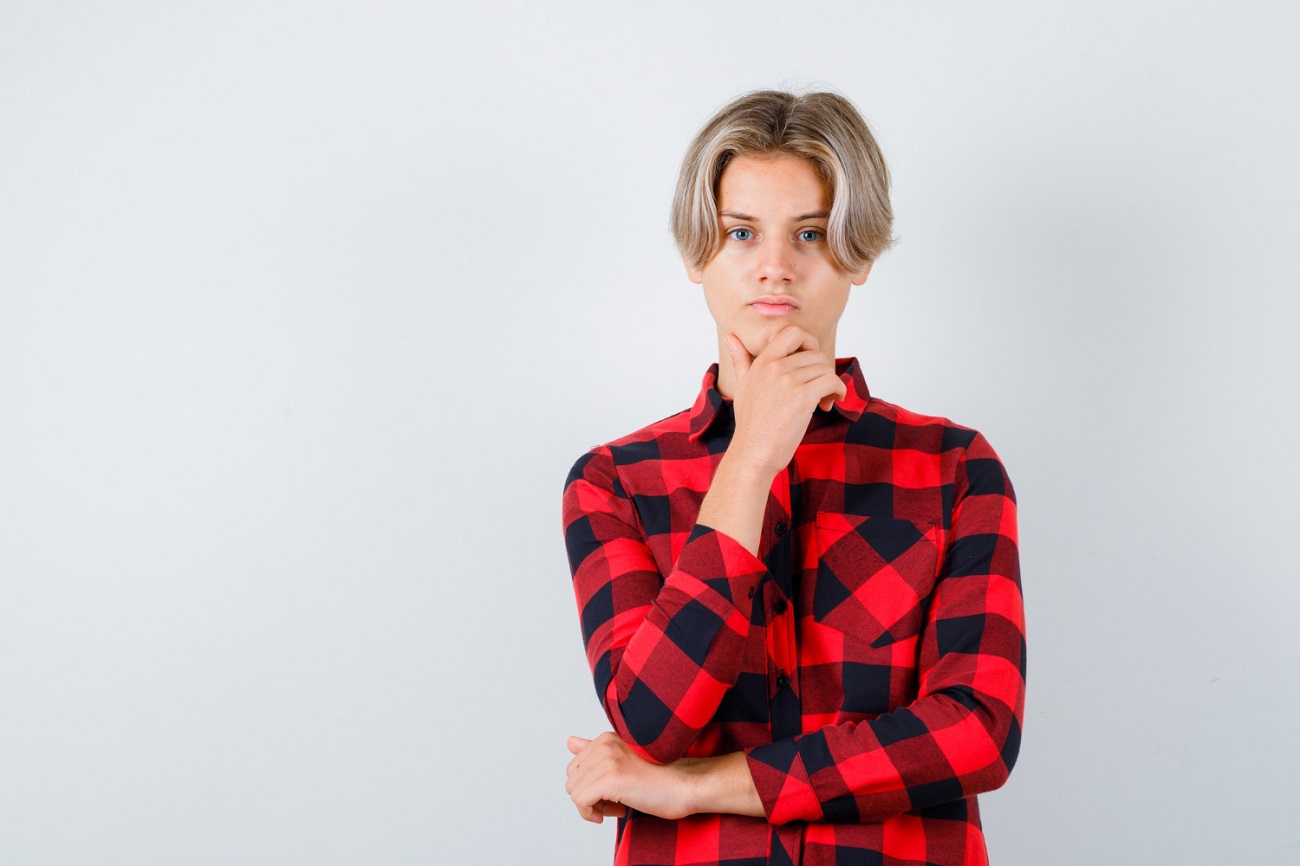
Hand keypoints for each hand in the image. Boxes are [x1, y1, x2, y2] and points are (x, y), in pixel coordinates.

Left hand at [565, 733, 693, 823]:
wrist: (688, 783)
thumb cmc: (663, 775)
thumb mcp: (624, 758)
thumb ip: (595, 749)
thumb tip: (570, 741)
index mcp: (607, 738)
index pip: (576, 768)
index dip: (591, 786)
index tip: (611, 794)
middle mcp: (605, 745)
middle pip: (573, 780)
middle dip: (590, 796)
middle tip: (614, 803)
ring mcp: (608, 760)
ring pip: (575, 792)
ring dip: (593, 806)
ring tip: (617, 806)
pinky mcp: (611, 779)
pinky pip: (581, 801)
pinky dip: (592, 813)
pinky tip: (616, 812)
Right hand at [725, 326, 845, 476]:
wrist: (753, 454)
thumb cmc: (750, 424)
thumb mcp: (743, 386)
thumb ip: (741, 360)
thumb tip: (730, 337)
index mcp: (762, 362)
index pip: (793, 332)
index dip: (809, 343)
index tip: (811, 362)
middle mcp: (774, 367)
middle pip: (815, 353)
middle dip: (823, 370)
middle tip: (819, 390)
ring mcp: (788, 381)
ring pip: (825, 368)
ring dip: (831, 384)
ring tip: (823, 401)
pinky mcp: (802, 398)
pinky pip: (832, 381)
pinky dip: (838, 391)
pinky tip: (830, 403)